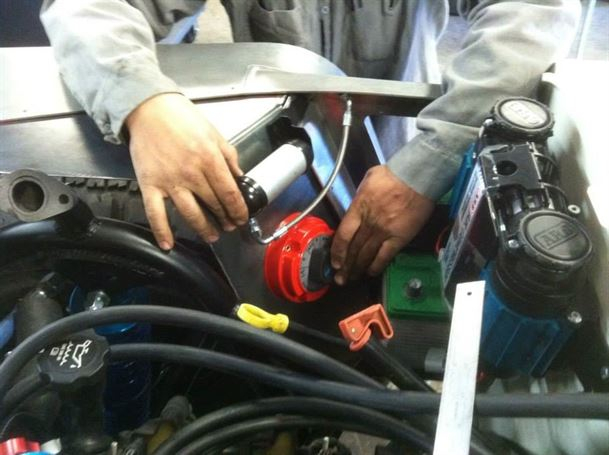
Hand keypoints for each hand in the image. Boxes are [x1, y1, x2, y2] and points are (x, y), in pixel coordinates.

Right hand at [126, 93, 248, 249]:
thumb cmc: (182, 118)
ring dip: (203, 228)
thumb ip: (229, 158)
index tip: (242, 217)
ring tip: (212, 236)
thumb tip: (240, 178)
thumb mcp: (214, 134)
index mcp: (209, 158)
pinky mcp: (149, 184)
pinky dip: (162, 231)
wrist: (148, 108)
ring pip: (190, 213)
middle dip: (225, 219)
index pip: (229, 193)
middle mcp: (191, 173)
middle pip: (213, 205)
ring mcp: (169, 181)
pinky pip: (155, 213)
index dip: (238, 210)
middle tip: (229, 226)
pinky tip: (168, 244)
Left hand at [330, 165, 433, 284]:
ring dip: (358, 269)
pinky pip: (384, 257)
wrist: (417, 177)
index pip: (342, 235)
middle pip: (353, 249)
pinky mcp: (399, 238)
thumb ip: (360, 198)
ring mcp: (383, 232)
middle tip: (340, 278)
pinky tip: (370, 272)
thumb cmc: (392, 174)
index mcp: (358, 208)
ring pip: (366, 256)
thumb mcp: (367, 181)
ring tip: (352, 278)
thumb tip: (356, 208)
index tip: (334, 261)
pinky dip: (376, 266)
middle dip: (345, 266)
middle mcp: (368, 223)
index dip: (337, 251)